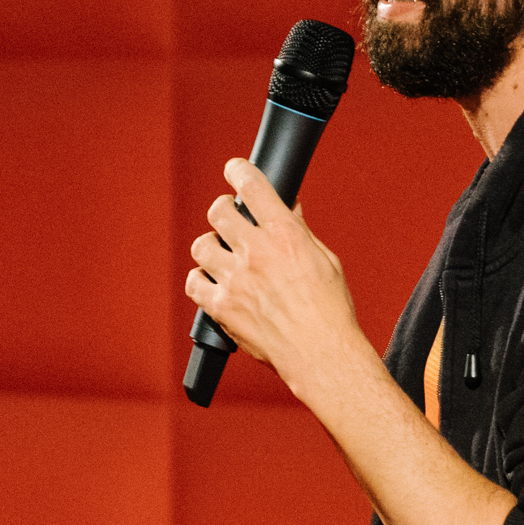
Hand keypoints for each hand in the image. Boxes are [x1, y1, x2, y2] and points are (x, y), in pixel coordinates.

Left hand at [184, 158, 363, 393]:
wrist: (321, 354)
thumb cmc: (329, 311)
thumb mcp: (325, 260)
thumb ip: (300, 231)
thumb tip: (288, 207)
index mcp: (285, 236)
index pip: (252, 187)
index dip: (238, 171)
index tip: (234, 169)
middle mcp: (257, 253)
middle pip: (218, 212)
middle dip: (223, 209)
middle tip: (229, 217)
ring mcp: (235, 281)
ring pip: (201, 246)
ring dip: (211, 245)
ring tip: (223, 254)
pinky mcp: (221, 308)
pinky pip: (194, 283)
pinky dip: (200, 280)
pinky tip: (214, 282)